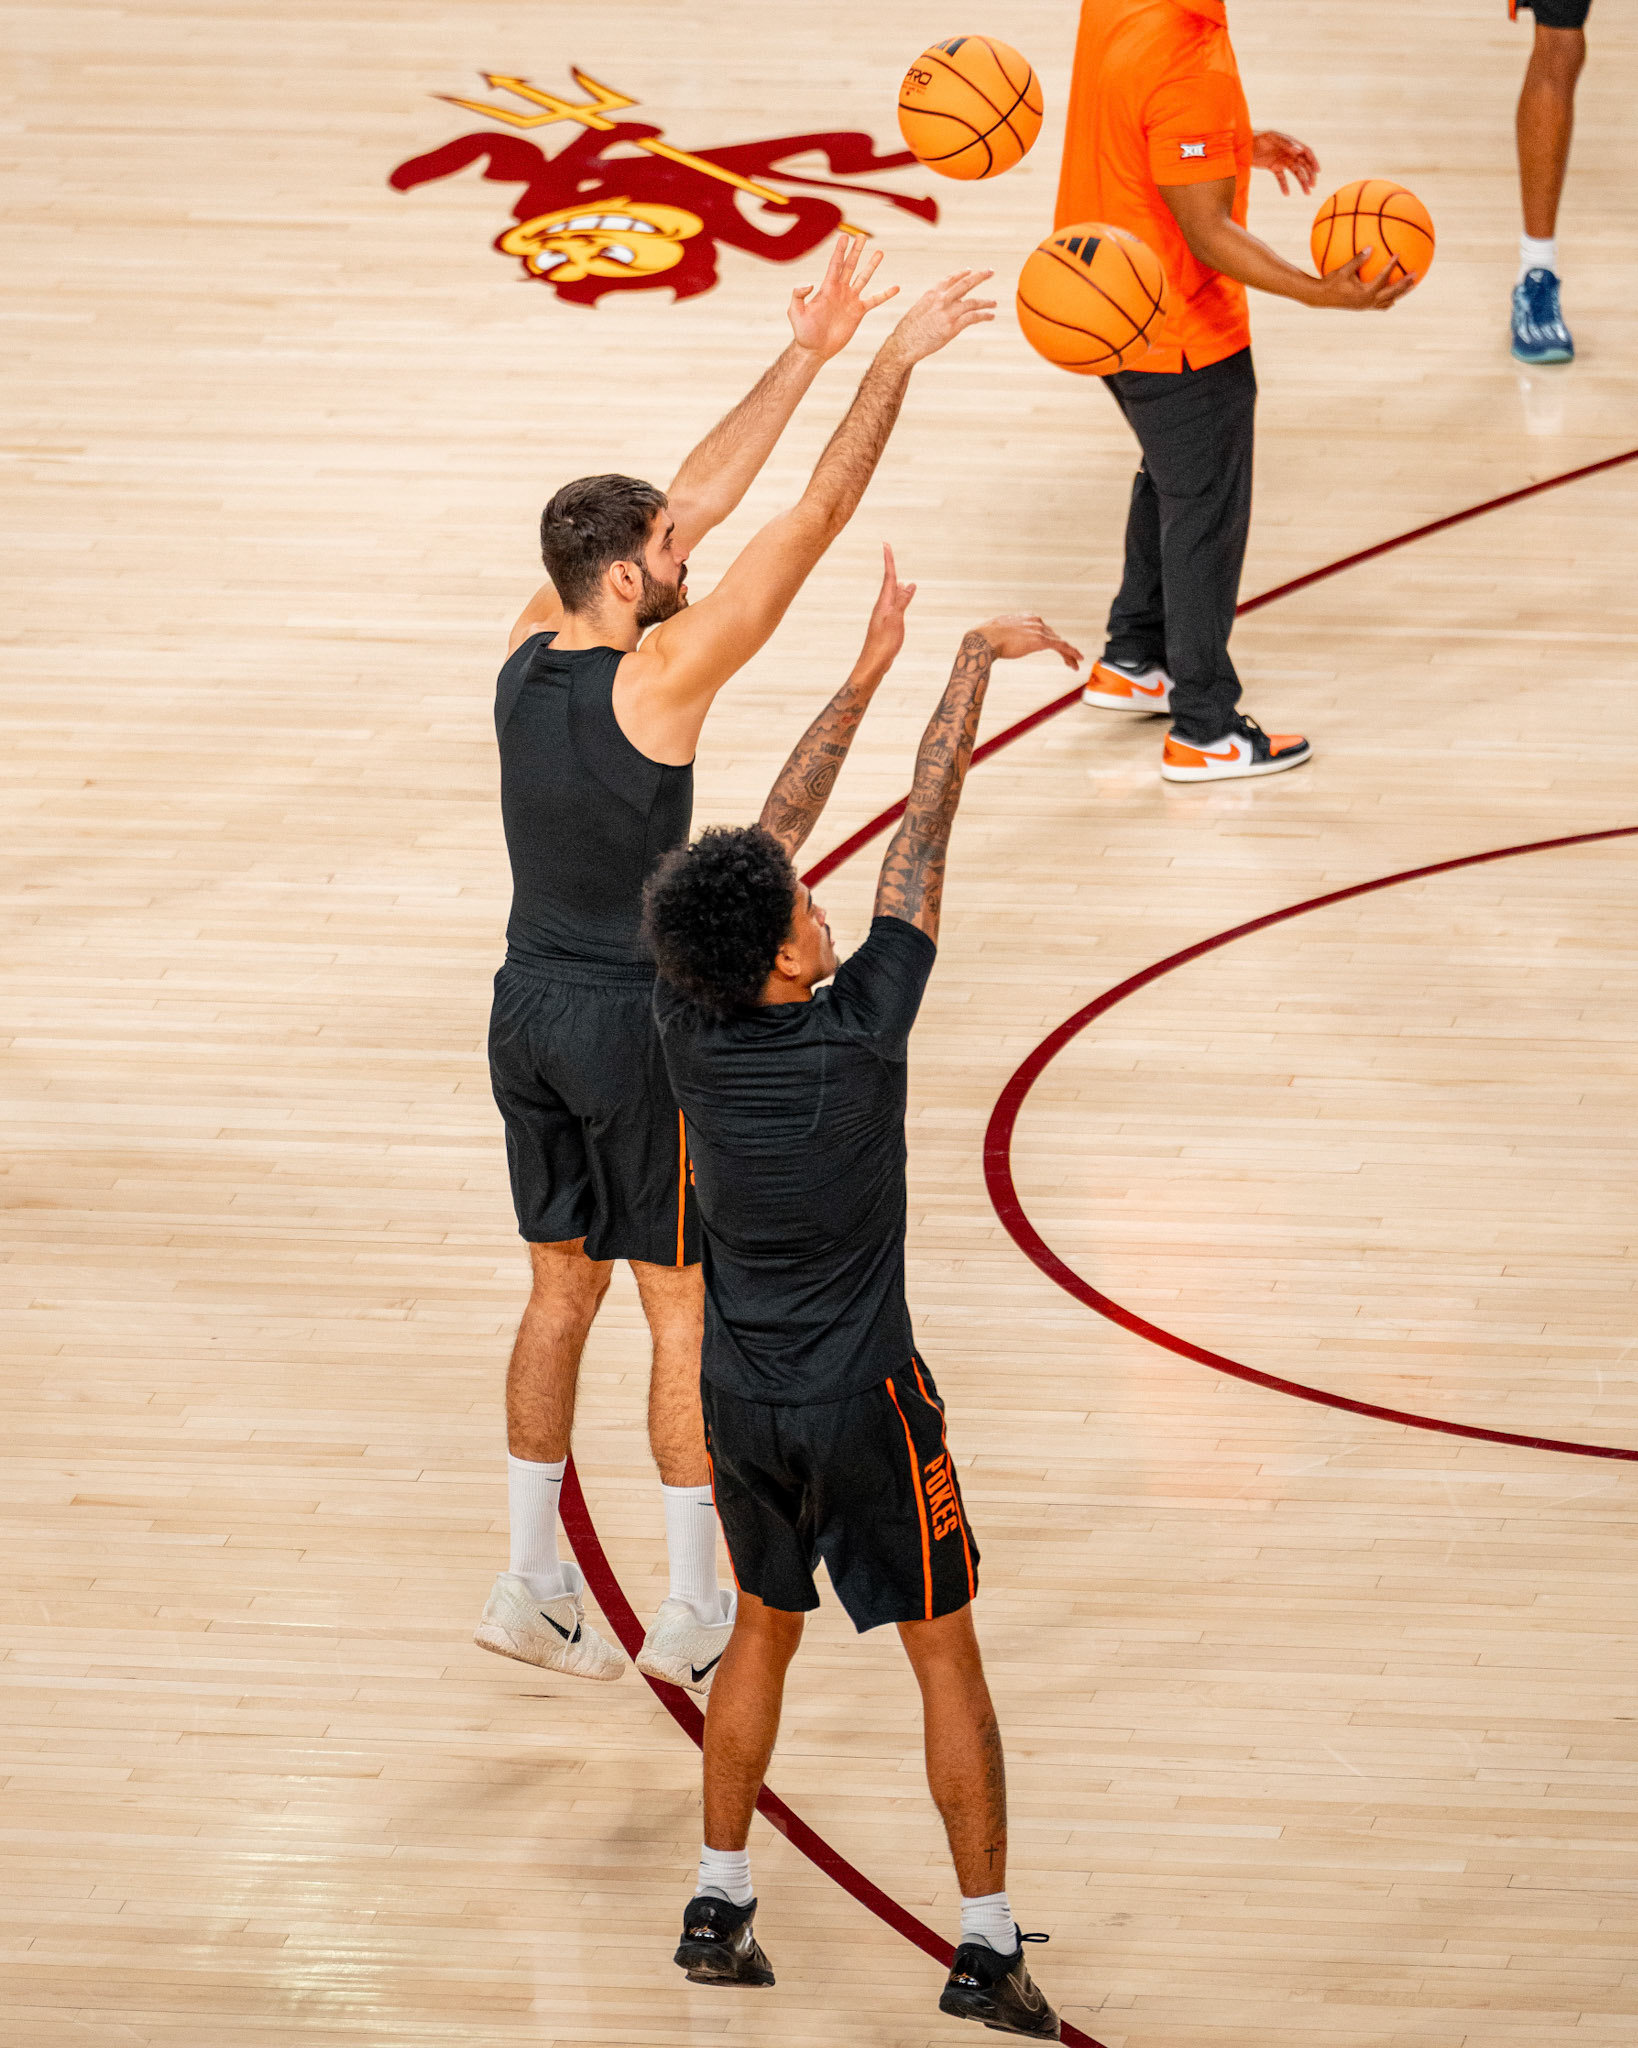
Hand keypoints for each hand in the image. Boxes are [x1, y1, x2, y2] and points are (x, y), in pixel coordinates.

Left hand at [789, 233, 898, 360]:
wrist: (815, 349)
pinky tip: (895, 287)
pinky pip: (874, 300)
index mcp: (827, 287)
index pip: (835, 264)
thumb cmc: (803, 332)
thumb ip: (799, 295)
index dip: (840, 250)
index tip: (844, 236)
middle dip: (856, 250)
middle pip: (850, 266)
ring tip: (879, 252)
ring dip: (871, 265)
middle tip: (861, 235)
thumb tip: (811, 283)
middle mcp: (840, 290)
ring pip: (863, 278)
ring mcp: (850, 300)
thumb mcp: (795, 312)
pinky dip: (885, 294)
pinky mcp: (858, 312)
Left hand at [859, 543, 916, 669]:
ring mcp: (883, 616)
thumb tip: (909, 583)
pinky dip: (897, 597)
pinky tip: (899, 599)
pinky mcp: (886, 625)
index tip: (885, 544)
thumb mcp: (896, 620)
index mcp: (884, 604)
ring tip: (897, 575)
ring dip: (894, 582)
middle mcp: (882, 607)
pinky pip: (893, 605)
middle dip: (890, 567)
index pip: (888, 577)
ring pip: (891, 594)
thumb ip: (902, 602)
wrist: (873, 665)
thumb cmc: (883, 645)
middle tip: (888, 552)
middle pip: (888, 583)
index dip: (888, 560)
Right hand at [880, 269, 996, 367]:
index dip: (962, 274)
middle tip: (991, 272)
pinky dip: (984, 315)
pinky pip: (973, 317)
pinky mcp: (952, 326)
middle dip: (980, 276)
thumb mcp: (919, 311)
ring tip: (994, 303)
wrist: (903, 344)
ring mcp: (948, 312)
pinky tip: (991, 316)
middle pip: (965, 283)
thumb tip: (941, 309)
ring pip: (972, 302)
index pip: (950, 279)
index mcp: (932, 293)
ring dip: (986, 302)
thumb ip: (932, 306)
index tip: (970, 270)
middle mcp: (941, 299)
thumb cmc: (908, 332)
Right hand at [973, 613, 1082, 666]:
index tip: (1056, 648)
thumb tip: (1004, 643)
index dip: (1051, 640)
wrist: (984, 639)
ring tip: (1074, 664)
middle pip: (1054, 636)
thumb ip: (1008, 636)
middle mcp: (1035, 620)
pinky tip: (1078, 658)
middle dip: (1062, 649)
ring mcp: (1038, 629)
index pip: (1044, 629)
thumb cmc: (986, 639)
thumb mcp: (1000, 633)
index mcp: (1026, 617)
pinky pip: (1061, 646)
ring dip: (1068, 654)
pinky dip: (1071, 652)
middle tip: (1069, 661)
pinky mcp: (1041, 640)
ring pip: (1059, 642)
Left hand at [1252, 130, 1318, 196]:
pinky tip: (1287, 194)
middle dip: (1309, 175)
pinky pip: (1281, 178)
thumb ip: (1286, 144)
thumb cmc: (1258, 137)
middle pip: (1303, 164)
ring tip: (1306, 193)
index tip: (1317, 172)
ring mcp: (1281, 160)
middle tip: (1312, 186)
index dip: (1313, 161)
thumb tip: (1299, 151)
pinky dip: (1284, 186)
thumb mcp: (1272, 138)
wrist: (1243, 144)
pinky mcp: (1273, 167)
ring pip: (1295, 172)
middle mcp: (1288, 152)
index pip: (1306, 152)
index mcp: (1290, 143)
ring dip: (1302, 182)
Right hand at [1311, 248, 1418, 310]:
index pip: (1382, 278)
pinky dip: (1390, 298)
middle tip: (1415, 274)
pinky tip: (1393, 293)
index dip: (1391, 266)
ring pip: (1389, 301)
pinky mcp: (1364, 306)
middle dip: (1405, 284)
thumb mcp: (1342, 270)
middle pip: (1392, 293)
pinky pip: (1382, 304)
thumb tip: (1370, 247)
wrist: (1321, 298)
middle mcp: (1368, 301)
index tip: (1398, 254)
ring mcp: (1367, 305)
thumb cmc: (1330, 282)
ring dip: (1400, 293)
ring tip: (1411, 285)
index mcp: (1365, 293)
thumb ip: (1357, 260)